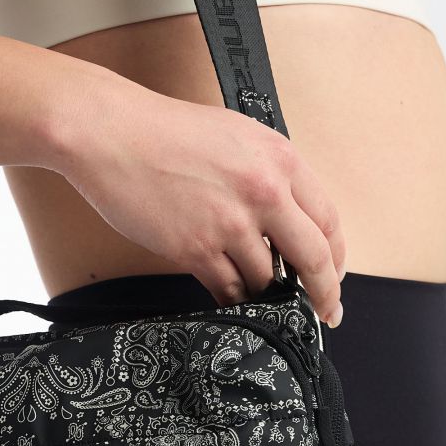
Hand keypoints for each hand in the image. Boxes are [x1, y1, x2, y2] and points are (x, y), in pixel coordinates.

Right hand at [48, 71, 346, 324]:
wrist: (110, 133)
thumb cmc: (164, 131)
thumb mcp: (237, 137)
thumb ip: (271, 175)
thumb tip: (291, 221)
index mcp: (280, 159)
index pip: (328, 220)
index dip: (336, 257)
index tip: (333, 276)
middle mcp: (264, 191)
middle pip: (313, 259)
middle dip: (323, 294)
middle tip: (324, 314)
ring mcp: (230, 223)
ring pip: (267, 280)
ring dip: (265, 294)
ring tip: (258, 295)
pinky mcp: (196, 249)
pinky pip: (229, 290)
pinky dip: (234, 298)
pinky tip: (231, 296)